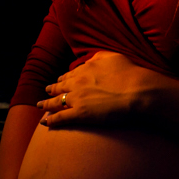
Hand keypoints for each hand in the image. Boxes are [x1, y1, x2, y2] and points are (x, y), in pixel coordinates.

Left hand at [38, 51, 178, 128]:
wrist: (137, 91)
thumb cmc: (130, 74)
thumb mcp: (114, 57)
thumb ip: (99, 56)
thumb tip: (90, 59)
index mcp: (86, 69)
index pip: (70, 75)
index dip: (64, 79)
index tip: (60, 81)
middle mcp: (78, 83)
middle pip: (60, 87)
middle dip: (52, 90)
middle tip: (47, 92)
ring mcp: (77, 98)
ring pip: (56, 102)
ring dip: (46, 104)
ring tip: (41, 106)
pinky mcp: (80, 114)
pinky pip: (60, 117)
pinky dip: (51, 120)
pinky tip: (45, 122)